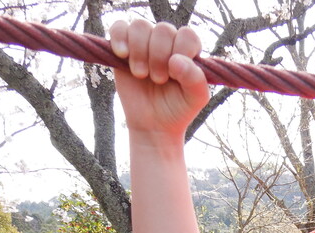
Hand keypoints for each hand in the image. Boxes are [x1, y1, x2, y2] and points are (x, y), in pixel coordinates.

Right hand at [109, 19, 208, 138]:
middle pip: (163, 30)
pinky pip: (119, 27)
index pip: (187, 35)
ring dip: (140, 51)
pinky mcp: (123, 47)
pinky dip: (119, 37)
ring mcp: (145, 43)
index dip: (180, 51)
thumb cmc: (178, 109)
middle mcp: (167, 42)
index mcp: (188, 50)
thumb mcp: (196, 98)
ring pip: (140, 26)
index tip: (174, 74)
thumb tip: (175, 60)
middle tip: (158, 80)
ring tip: (141, 74)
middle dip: (159, 56)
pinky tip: (123, 55)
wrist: (153, 124)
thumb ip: (195, 79)